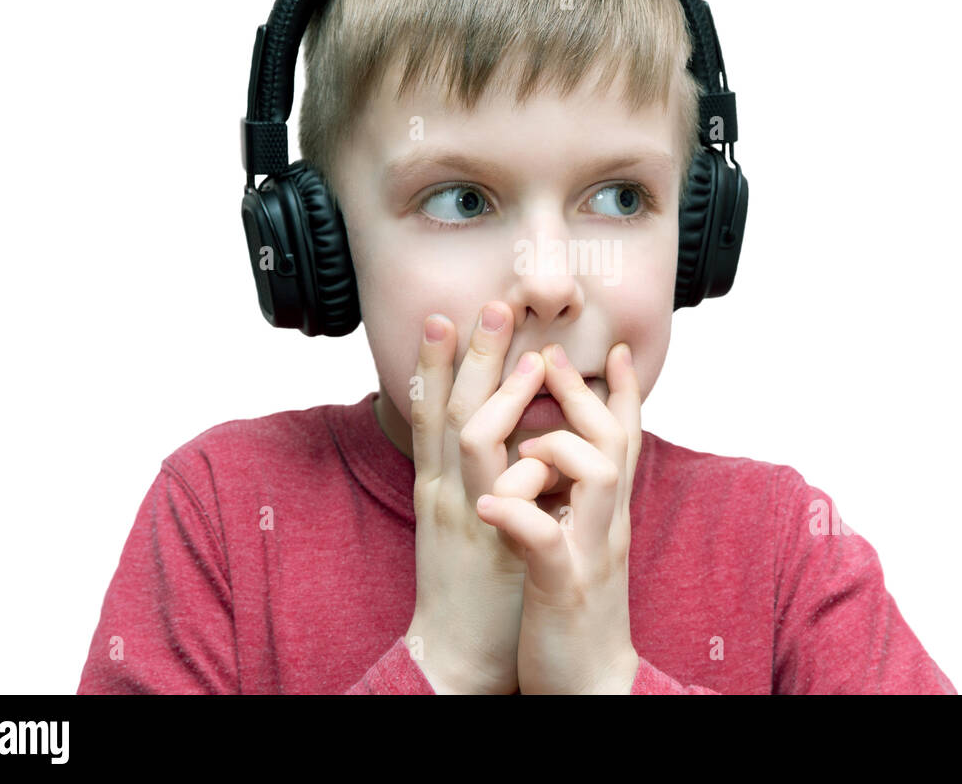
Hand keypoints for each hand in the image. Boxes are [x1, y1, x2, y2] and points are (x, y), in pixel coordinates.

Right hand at [406, 301, 549, 693]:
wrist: (454, 656)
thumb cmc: (470, 590)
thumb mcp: (465, 524)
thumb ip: (477, 482)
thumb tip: (500, 442)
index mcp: (438, 486)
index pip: (432, 413)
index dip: (438, 365)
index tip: (446, 318)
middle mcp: (442, 491)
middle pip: (447, 409)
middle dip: (465, 355)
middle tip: (487, 304)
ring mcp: (463, 512)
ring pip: (468, 433)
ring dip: (492, 385)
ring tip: (523, 348)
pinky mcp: (487, 537)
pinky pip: (496, 481)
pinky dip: (510, 442)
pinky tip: (529, 410)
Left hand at [475, 340, 642, 693]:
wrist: (591, 688)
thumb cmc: (572, 611)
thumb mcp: (581, 545)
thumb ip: (577, 500)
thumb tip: (560, 456)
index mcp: (603, 514)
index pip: (622, 439)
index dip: (622, 392)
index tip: (617, 349)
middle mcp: (604, 525)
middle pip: (612, 439)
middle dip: (581, 390)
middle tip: (548, 351)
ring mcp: (587, 554)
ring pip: (596, 475)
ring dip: (558, 444)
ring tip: (524, 435)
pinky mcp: (561, 589)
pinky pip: (544, 541)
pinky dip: (518, 515)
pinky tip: (487, 502)